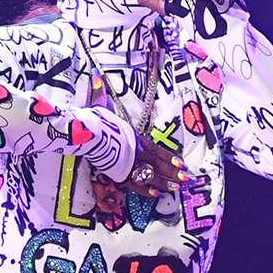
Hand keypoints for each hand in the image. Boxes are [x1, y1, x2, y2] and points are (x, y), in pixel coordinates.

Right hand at [87, 67, 186, 196]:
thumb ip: (100, 95)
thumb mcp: (99, 106)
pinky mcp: (118, 174)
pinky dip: (145, 190)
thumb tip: (95, 77)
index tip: (181, 162)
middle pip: (157, 164)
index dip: (169, 156)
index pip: (155, 149)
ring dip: (164, 181)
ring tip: (176, 187)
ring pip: (150, 175)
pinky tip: (156, 194)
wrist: (86, 134)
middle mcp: (134, 151)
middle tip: (186, 178)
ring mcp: (127, 164)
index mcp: (133, 137)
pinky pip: (134, 184)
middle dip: (173, 171)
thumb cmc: (92, 120)